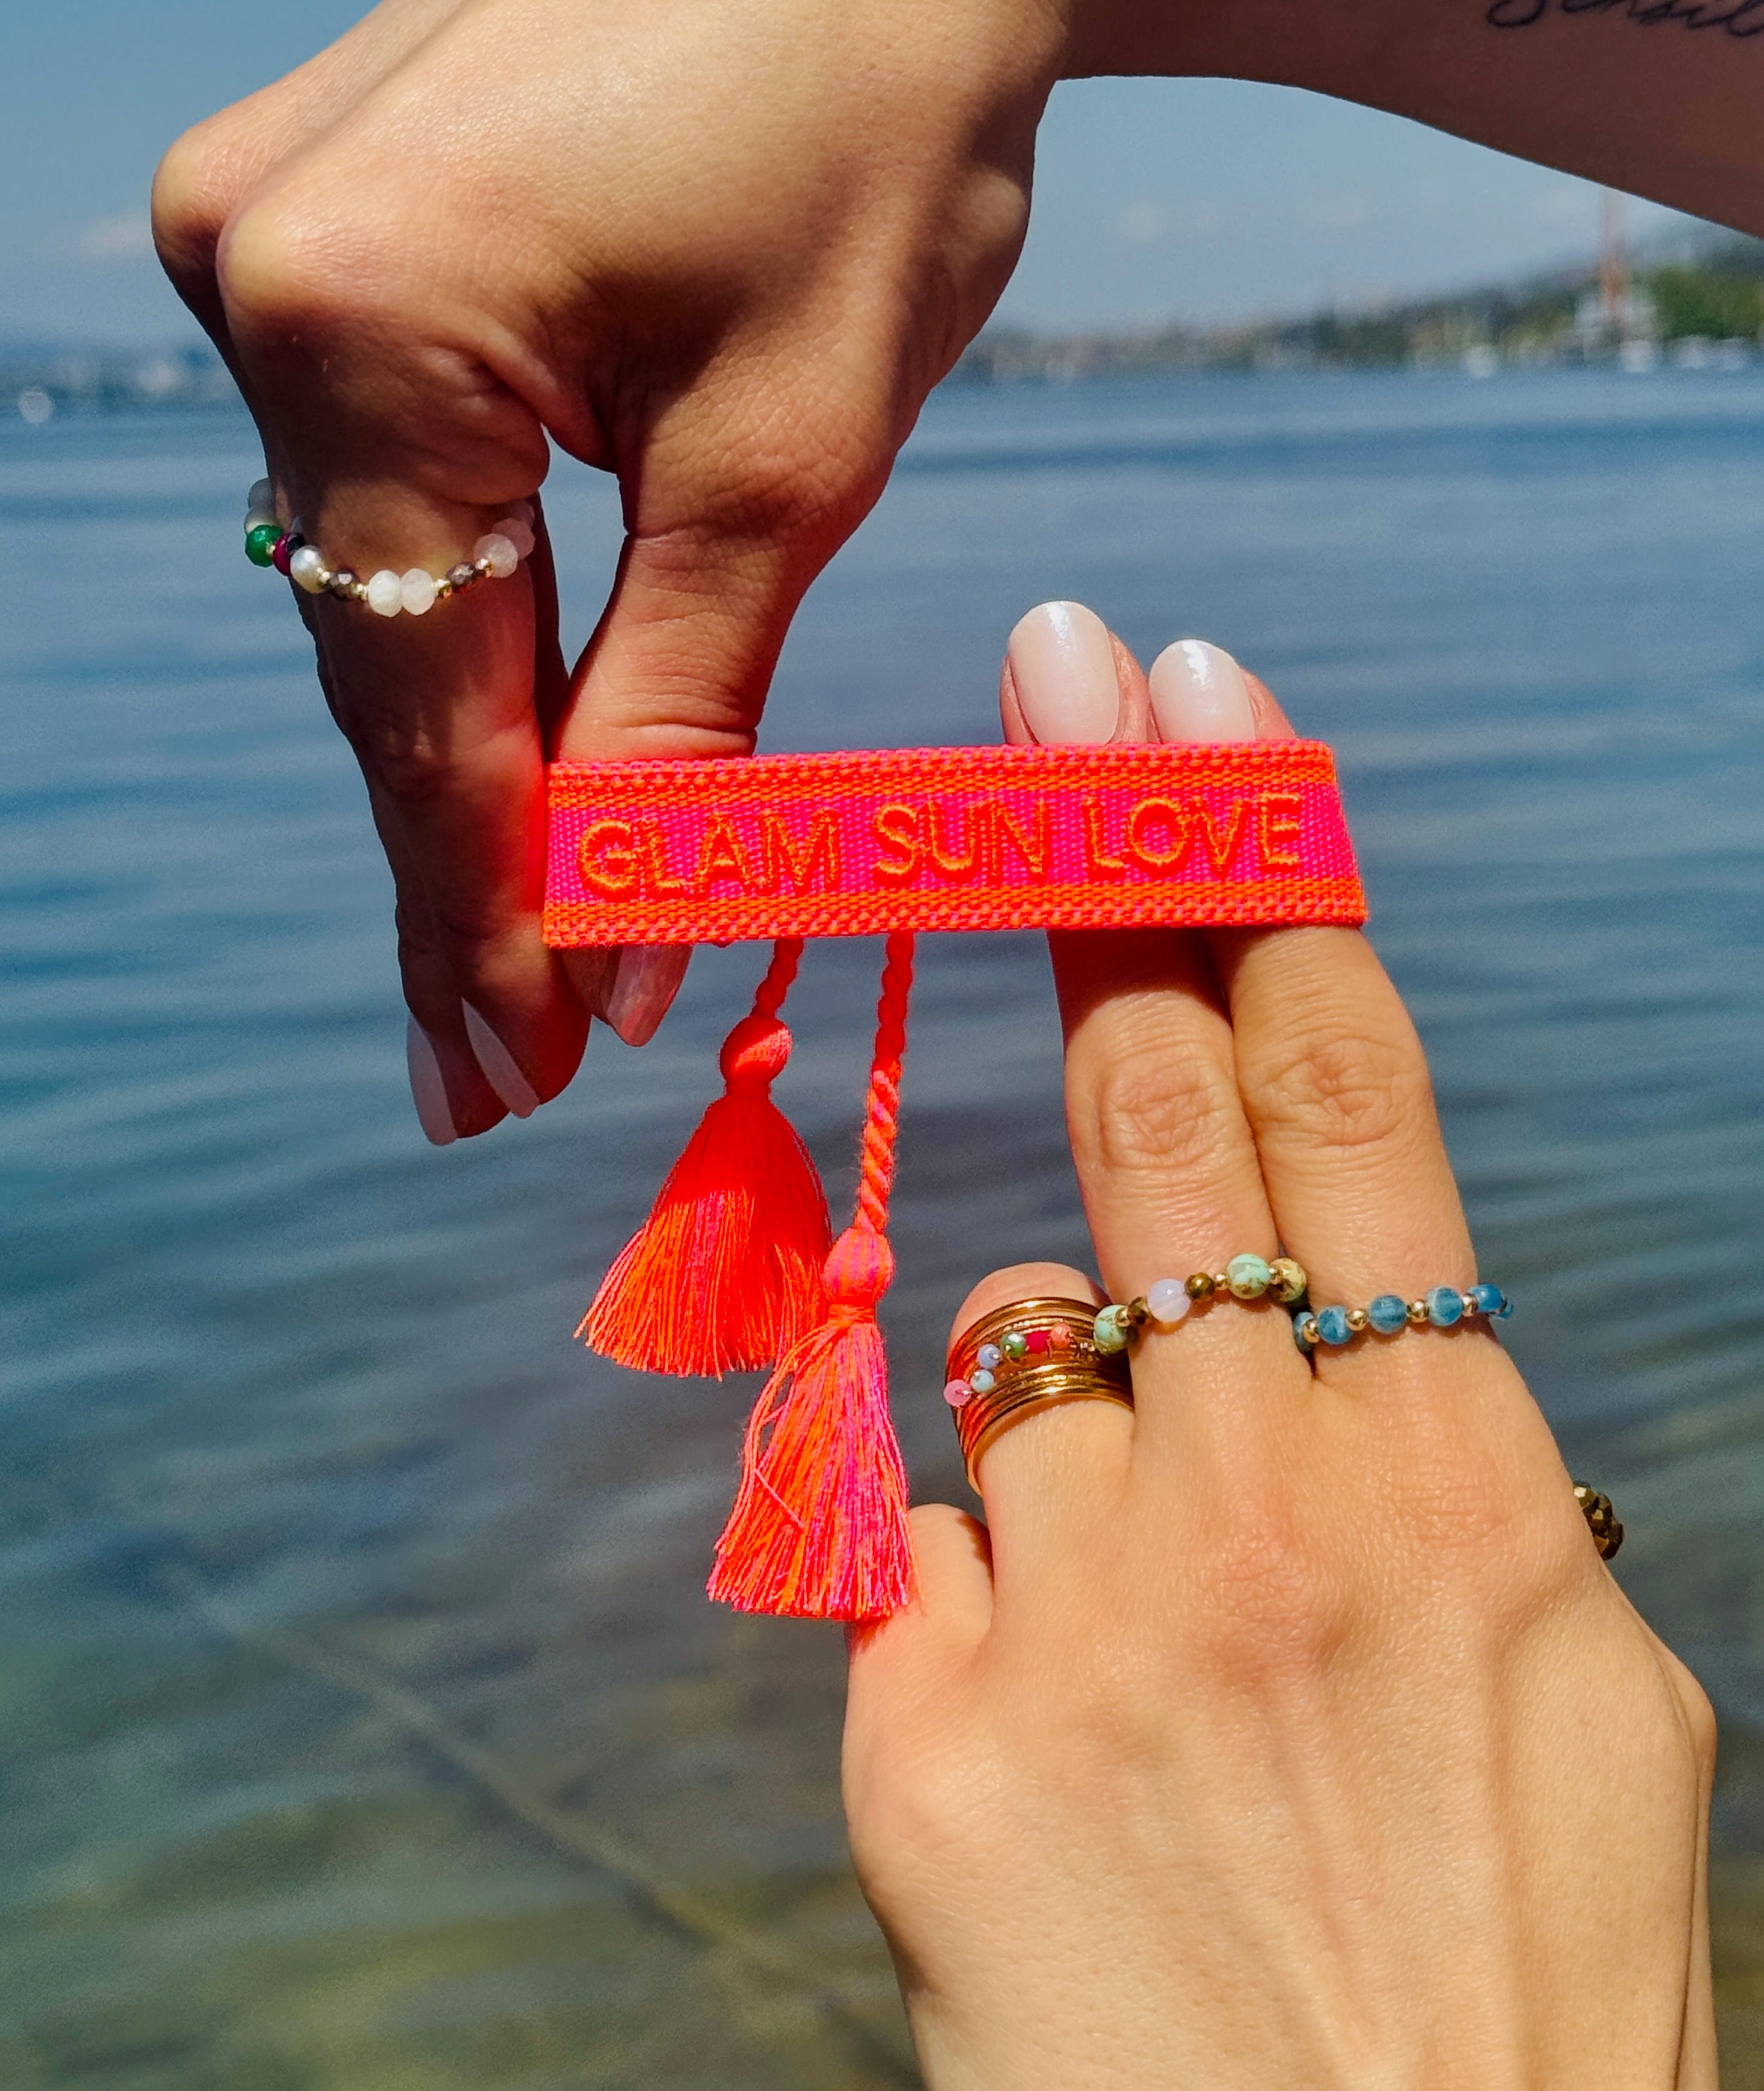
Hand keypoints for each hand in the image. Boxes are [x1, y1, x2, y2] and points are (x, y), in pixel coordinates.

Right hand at [153, 0, 1763, 1146]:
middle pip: (386, 664)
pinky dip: (469, 627)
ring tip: (508, 975)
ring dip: (465, 766)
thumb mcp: (785, 465)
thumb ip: (675, 713)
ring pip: (388, 587)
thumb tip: (614, 945)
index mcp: (357, 321)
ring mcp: (272, 245)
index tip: (512, 1077)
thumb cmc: (871, 134)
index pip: (423, 707)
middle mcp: (258, 279)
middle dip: (466, 875)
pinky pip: (396, 490)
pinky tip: (501, 765)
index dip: (483, 914)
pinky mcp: (328, 236)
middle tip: (497, 1078)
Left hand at [843, 603, 1716, 2086]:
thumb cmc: (1517, 1990)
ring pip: (1022, 1367)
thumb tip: (1345, 1374)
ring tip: (1194, 1654)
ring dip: (1082, 1427)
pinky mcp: (928, 1731)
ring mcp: (1084, 1603)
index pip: (1341, 1088)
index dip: (1263, 868)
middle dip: (1102, 860)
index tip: (1199, 703)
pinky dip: (992, 1600)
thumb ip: (1437, 1500)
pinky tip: (1074, 1754)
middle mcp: (1268, 1494)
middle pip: (1157, 1103)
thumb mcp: (1571, 1702)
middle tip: (1056, 692)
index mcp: (1460, 1474)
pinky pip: (929, 1560)